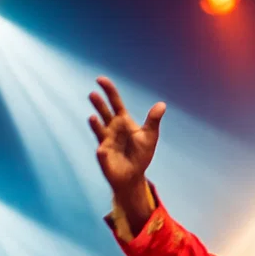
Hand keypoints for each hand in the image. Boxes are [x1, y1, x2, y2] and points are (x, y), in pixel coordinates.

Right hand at [88, 76, 164, 194]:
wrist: (133, 176)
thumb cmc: (140, 155)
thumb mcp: (149, 136)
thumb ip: (153, 120)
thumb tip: (162, 104)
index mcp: (123, 121)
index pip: (115, 102)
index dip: (109, 90)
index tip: (100, 79)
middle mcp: (111, 128)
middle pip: (104, 113)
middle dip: (99, 105)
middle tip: (93, 94)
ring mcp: (106, 141)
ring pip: (99, 130)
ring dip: (95, 124)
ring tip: (92, 117)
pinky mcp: (104, 156)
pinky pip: (102, 154)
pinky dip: (102, 152)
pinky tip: (102, 150)